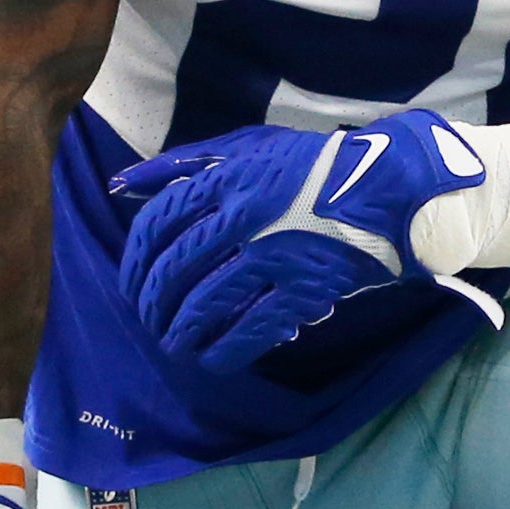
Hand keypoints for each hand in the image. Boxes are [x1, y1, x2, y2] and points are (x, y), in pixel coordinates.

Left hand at [105, 109, 491, 372]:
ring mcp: (275, 254)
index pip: (159, 223)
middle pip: (176, 268)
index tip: (132, 282)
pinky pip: (253, 328)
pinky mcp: (306, 287)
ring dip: (181, 331)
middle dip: (153, 302)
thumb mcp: (247, 147)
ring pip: (208, 303)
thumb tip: (121, 185)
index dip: (136, 259)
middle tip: (149, 320)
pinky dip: (226, 350)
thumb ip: (183, 164)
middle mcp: (245, 216)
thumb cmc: (312, 165)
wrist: (388, 187)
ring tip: (174, 344)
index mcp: (228, 178)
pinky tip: (212, 360)